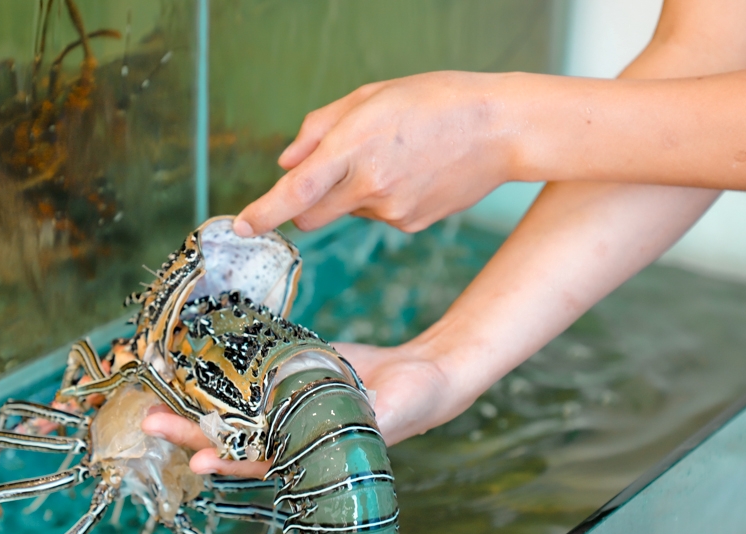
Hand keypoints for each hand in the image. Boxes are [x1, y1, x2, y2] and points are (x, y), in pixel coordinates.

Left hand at [141, 340, 460, 479]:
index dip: (229, 462)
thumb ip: (365, 424)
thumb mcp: (389, 415)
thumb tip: (347, 429)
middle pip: (229, 435)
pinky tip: (187, 358)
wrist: (419, 374)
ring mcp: (282, 401)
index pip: (260, 461)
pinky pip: (246, 372)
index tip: (198, 462)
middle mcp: (286, 430)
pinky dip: (218, 368)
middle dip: (189, 431)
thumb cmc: (411, 403)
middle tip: (151, 420)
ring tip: (153, 390)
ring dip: (191, 400)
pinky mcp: (285, 371)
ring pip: (228, 405)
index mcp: (307, 450)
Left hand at [231, 71, 518, 236]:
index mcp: (355, 146)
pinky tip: (412, 173)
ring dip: (353, 192)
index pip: (296, 190)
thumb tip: (286, 162)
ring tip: (394, 157)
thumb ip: (319, 127)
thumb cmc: (436, 100)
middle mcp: (370, 185)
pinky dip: (382, 199)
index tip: (243, 225)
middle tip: (326, 176)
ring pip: (348, 212)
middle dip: (304, 205)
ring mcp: (392, 211)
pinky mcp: (410, 226)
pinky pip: (378, 217)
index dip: (264, 212)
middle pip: (311, 216)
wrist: (503, 129)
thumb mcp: (371, 95)